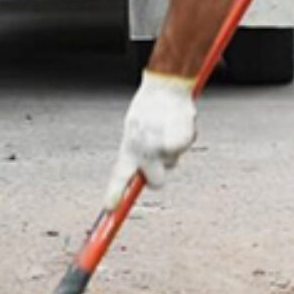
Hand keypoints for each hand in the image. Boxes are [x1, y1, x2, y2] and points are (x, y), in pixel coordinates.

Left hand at [104, 71, 196, 210]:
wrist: (165, 85)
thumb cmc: (148, 109)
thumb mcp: (134, 130)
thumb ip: (136, 154)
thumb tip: (139, 177)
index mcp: (128, 146)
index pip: (119, 175)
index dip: (114, 193)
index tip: (109, 209)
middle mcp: (143, 149)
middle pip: (155, 182)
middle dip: (158, 175)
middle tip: (158, 155)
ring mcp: (162, 145)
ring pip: (172, 162)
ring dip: (171, 151)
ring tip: (166, 127)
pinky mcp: (179, 139)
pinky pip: (183, 147)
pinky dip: (184, 137)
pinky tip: (178, 122)